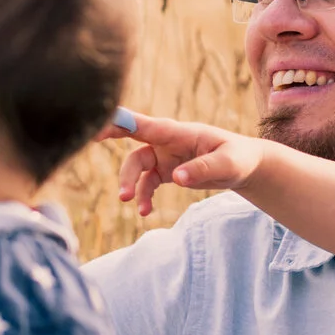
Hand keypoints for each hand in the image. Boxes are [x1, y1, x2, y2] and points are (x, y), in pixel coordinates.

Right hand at [111, 113, 269, 216]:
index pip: (145, 124)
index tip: (97, 122)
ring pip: (136, 166)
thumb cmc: (239, 157)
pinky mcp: (166, 171)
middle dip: (110, 139)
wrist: (245, 166)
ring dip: (129, 183)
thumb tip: (176, 178)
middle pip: (133, 140)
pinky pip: (146, 184)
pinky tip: (145, 212)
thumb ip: (203, 168)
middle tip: (89, 141)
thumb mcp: (228, 163)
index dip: (119, 121)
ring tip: (127, 201)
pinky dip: (143, 197)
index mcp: (179, 132)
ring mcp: (164, 156)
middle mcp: (167, 141)